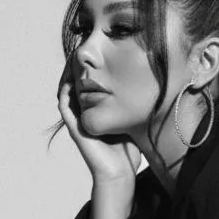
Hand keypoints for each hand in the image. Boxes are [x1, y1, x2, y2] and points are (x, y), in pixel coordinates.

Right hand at [57, 52, 140, 182]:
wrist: (120, 172)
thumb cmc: (129, 148)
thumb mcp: (131, 117)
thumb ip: (134, 101)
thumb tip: (154, 81)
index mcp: (94, 108)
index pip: (87, 80)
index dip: (90, 65)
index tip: (98, 49)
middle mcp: (82, 111)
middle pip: (74, 80)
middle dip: (78, 63)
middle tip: (84, 46)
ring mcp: (76, 118)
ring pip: (66, 86)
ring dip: (70, 71)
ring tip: (77, 55)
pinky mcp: (74, 125)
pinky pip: (64, 101)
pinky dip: (67, 86)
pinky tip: (75, 74)